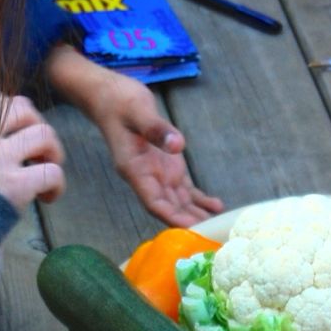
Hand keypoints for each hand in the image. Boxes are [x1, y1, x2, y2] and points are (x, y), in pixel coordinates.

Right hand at [0, 93, 65, 207]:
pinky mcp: (14, 187)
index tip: (13, 133)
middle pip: (23, 108)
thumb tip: (0, 118)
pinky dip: (57, 185)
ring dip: (53, 151)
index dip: (11, 113)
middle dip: (36, 126)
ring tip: (45, 168)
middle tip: (35, 151)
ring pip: (44, 134)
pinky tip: (47, 198)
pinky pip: (52, 172)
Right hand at [46, 45, 221, 226]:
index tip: (191, 228)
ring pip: (179, 202)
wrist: (111, 96)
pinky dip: (199, 199)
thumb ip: (156, 128)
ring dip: (197, 214)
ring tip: (219, 226)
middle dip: (189, 222)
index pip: (154, 202)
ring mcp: (157, 173)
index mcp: (134, 169)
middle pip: (169, 208)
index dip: (172, 217)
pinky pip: (184, 189)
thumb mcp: (139, 111)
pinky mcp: (167, 166)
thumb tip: (178, 145)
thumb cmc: (120, 102)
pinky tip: (216, 206)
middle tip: (213, 234)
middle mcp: (146, 177)